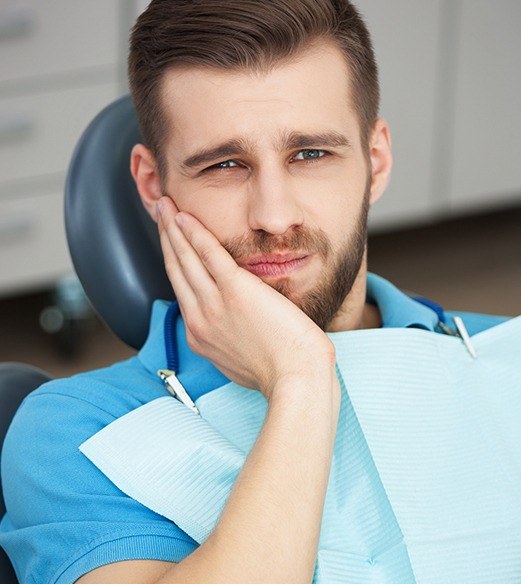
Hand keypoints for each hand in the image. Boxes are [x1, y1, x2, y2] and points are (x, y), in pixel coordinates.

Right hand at [157, 197, 335, 399]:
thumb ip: (232, 338)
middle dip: (166, 237)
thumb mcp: (243, 360)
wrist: (296, 378)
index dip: (174, 260)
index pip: (182, 289)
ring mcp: (214, 305)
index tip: (171, 242)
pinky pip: (208, 255)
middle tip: (159, 211)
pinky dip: (193, 233)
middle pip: (176, 269)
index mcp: (202, 335)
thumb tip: (237, 326)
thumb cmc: (281, 372)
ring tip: (165, 205)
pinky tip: (184, 216)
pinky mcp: (235, 291)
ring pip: (185, 258)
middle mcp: (200, 319)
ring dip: (173, 228)